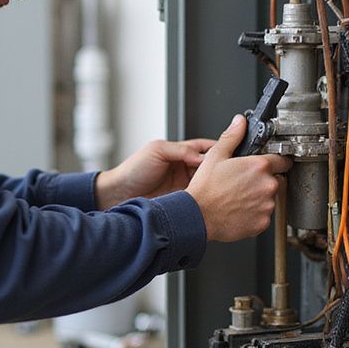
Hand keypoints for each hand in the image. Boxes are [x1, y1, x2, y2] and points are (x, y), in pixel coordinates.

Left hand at [95, 137, 215, 209]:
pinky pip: (198, 197)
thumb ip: (181, 150)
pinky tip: (208, 197)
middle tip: (227, 171)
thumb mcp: (157, 150)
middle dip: (219, 167)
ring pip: (206, 182)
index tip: (228, 152)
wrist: (120, 193)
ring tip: (220, 185)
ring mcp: (184, 184)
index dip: (218, 148)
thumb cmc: (134, 169)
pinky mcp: (182, 200)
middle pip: (209, 165)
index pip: (204, 147)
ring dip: (213, 183)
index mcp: (180, 152)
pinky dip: (204, 197)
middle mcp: (184, 168)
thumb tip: (203, 156)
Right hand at [185, 115, 291, 241]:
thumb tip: (239, 122)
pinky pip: (264, 215)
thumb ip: (232, 136)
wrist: (198, 217)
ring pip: (270, 198)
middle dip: (264, 180)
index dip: (275, 161)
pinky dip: (255, 213)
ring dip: (260, 197)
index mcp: (259, 166)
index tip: (270, 164)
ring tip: (239, 197)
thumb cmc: (205, 189)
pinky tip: (240, 209)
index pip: (283, 160)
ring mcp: (266, 205)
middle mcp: (268, 185)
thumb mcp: (216, 156)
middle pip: (276, 180)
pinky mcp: (263, 222)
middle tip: (244, 183)